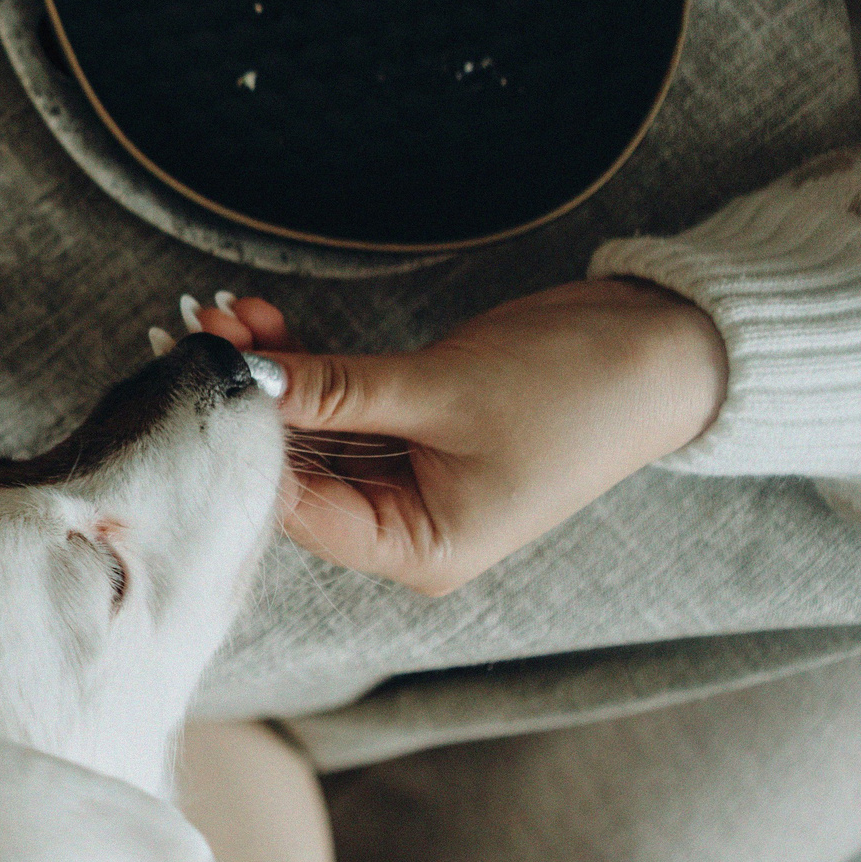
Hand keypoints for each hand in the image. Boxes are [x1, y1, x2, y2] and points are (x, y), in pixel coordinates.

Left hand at [181, 281, 728, 594]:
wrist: (666, 348)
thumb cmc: (577, 389)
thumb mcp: (440, 390)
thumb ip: (334, 390)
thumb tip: (240, 380)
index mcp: (418, 550)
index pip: (296, 507)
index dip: (241, 441)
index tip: (195, 375)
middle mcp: (404, 527)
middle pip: (294, 469)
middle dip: (246, 399)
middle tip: (194, 328)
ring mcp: (406, 478)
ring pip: (309, 430)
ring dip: (268, 372)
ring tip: (222, 312)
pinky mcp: (410, 429)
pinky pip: (338, 404)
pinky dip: (302, 365)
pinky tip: (262, 320)